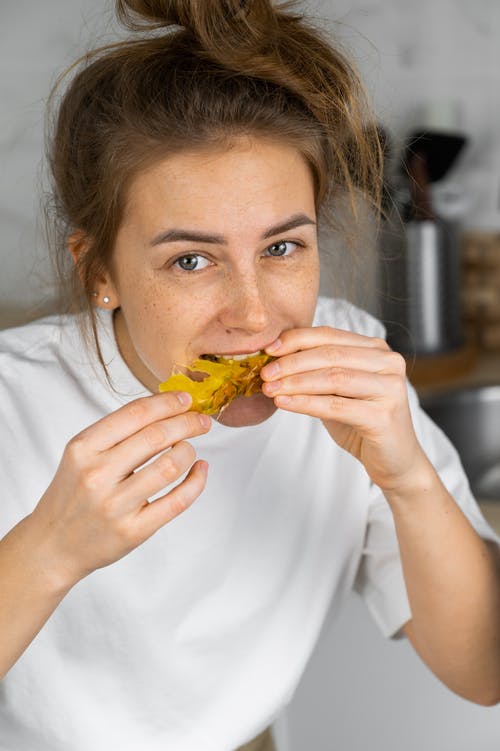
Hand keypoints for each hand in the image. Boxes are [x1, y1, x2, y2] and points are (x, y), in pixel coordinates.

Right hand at [30, 392, 209, 584]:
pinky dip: (196, 482)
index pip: (135, 414)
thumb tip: (166, 409)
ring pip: (169, 467)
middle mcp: (97, 474)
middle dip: (187, 423)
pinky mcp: (133, 530)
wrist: (53, 545)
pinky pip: (176, 502)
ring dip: (188, 452)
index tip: (185, 399)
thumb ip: (117, 432)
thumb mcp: (81, 455)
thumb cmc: (73, 494)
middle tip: (201, 421)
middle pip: (156, 437)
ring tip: (189, 449)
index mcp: (83, 448)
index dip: (167, 403)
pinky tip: (199, 470)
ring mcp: (115, 505)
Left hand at [261, 327, 428, 491]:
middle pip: (330, 355)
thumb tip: (274, 358)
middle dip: (291, 362)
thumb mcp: (337, 391)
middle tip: (264, 372)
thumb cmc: (362, 422)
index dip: (296, 339)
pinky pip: (336, 406)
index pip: (330, 335)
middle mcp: (388, 363)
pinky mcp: (384, 416)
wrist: (395, 461)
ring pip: (332, 378)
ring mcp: (390, 388)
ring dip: (295, 382)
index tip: (268, 349)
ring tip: (269, 388)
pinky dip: (305, 403)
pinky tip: (283, 403)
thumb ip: (316, 371)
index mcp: (376, 350)